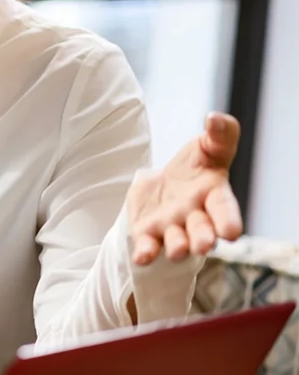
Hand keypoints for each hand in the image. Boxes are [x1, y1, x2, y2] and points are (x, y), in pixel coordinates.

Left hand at [128, 112, 243, 265]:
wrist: (163, 184)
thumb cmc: (195, 167)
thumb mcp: (207, 147)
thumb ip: (220, 136)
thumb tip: (215, 118)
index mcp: (213, 195)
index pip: (224, 209)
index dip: (229, 220)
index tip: (232, 232)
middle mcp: (195, 216)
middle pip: (201, 231)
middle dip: (203, 239)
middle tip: (203, 246)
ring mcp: (172, 227)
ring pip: (176, 240)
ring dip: (177, 246)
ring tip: (177, 250)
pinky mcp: (148, 232)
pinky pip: (148, 245)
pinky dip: (146, 252)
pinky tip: (141, 257)